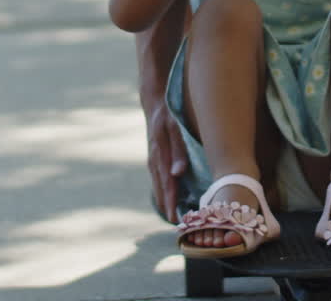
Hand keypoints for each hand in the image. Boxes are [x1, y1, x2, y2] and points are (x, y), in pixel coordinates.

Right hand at [147, 102, 188, 222]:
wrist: (153, 105)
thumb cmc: (168, 116)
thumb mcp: (175, 129)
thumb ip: (178, 151)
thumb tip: (178, 174)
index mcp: (159, 156)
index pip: (168, 184)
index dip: (172, 202)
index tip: (175, 218)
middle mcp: (154, 161)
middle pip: (161, 189)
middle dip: (168, 207)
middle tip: (175, 224)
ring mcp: (152, 161)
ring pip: (158, 186)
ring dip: (164, 201)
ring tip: (172, 217)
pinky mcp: (154, 159)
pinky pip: (157, 180)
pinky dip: (162, 191)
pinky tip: (167, 199)